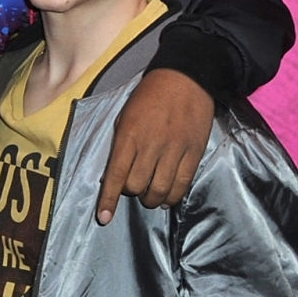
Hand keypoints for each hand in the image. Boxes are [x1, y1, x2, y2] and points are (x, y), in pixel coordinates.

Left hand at [97, 69, 212, 223]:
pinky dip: (172, 196)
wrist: (187, 78)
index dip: (108, 200)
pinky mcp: (194, 152)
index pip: (115, 176)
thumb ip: (121, 146)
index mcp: (129, 136)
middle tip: (135, 185)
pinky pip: (182, 184)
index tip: (104, 218)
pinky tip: (167, 197)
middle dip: (132, 192)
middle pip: (136, 186)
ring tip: (151, 194)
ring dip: (152, 198)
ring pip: (159, 190)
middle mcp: (151, 146)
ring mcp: (174, 150)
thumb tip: (117, 175)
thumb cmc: (149, 97)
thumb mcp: (125, 117)